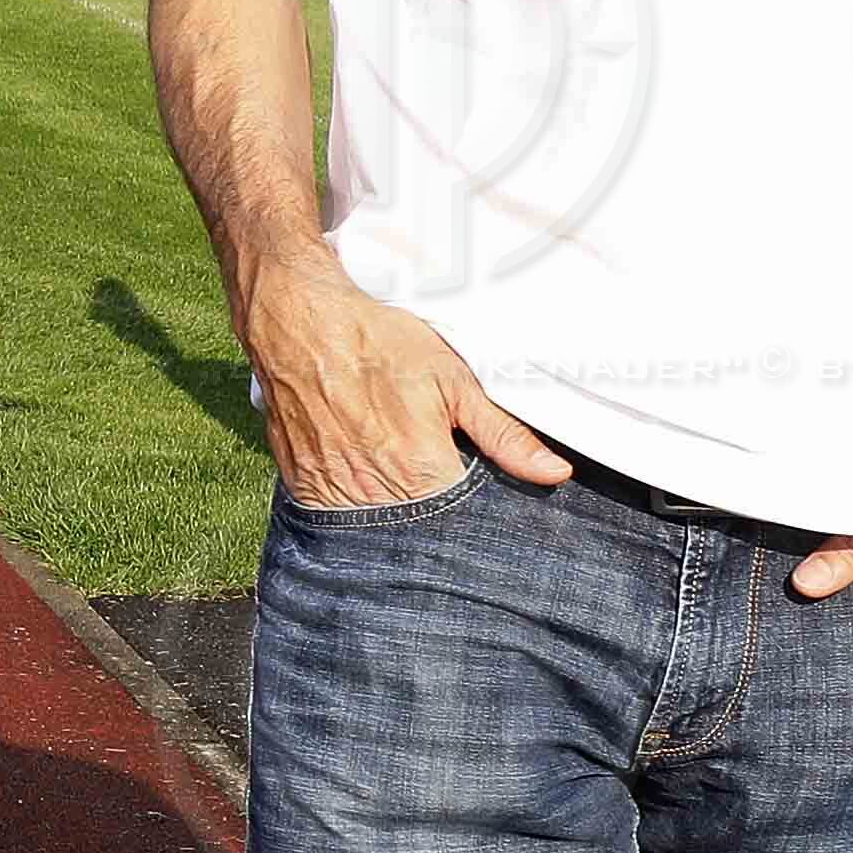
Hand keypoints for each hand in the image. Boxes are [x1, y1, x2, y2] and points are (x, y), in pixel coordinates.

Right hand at [246, 254, 573, 509]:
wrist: (300, 324)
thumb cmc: (376, 343)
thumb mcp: (454, 381)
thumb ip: (504, 435)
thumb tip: (552, 472)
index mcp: (420, 472)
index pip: (463, 522)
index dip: (473, 509)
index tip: (471, 486)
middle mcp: (374, 492)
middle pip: (419, 528)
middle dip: (431, 507)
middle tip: (427, 465)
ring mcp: (332, 492)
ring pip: (376, 525)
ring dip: (392, 507)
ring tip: (393, 464)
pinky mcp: (302, 483)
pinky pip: (334, 512)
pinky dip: (352, 498)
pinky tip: (360, 467)